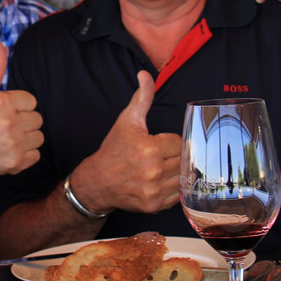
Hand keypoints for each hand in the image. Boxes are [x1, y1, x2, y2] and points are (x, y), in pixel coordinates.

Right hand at [0, 41, 42, 177]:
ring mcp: (13, 144)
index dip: (18, 106)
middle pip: (37, 118)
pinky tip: (8, 150)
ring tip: (6, 138)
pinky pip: (36, 154)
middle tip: (3, 126)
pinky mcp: (16, 163)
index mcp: (1, 102)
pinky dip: (25, 154)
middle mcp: (9, 123)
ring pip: (39, 136)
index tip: (2, 112)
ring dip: (26, 137)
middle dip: (23, 121)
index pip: (31, 100)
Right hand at [70, 71, 181, 214]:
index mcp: (150, 148)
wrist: (96, 182)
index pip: (179, 142)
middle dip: (175, 156)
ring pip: (184, 178)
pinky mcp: (155, 205)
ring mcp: (155, 191)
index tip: (159, 143)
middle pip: (183, 160)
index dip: (170, 141)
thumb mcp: (127, 121)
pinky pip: (178, 195)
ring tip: (163, 168)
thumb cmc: (113, 150)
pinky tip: (160, 181)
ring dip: (177, 173)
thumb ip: (142, 97)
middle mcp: (154, 171)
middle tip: (163, 156)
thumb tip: (145, 74)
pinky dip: (174, 189)